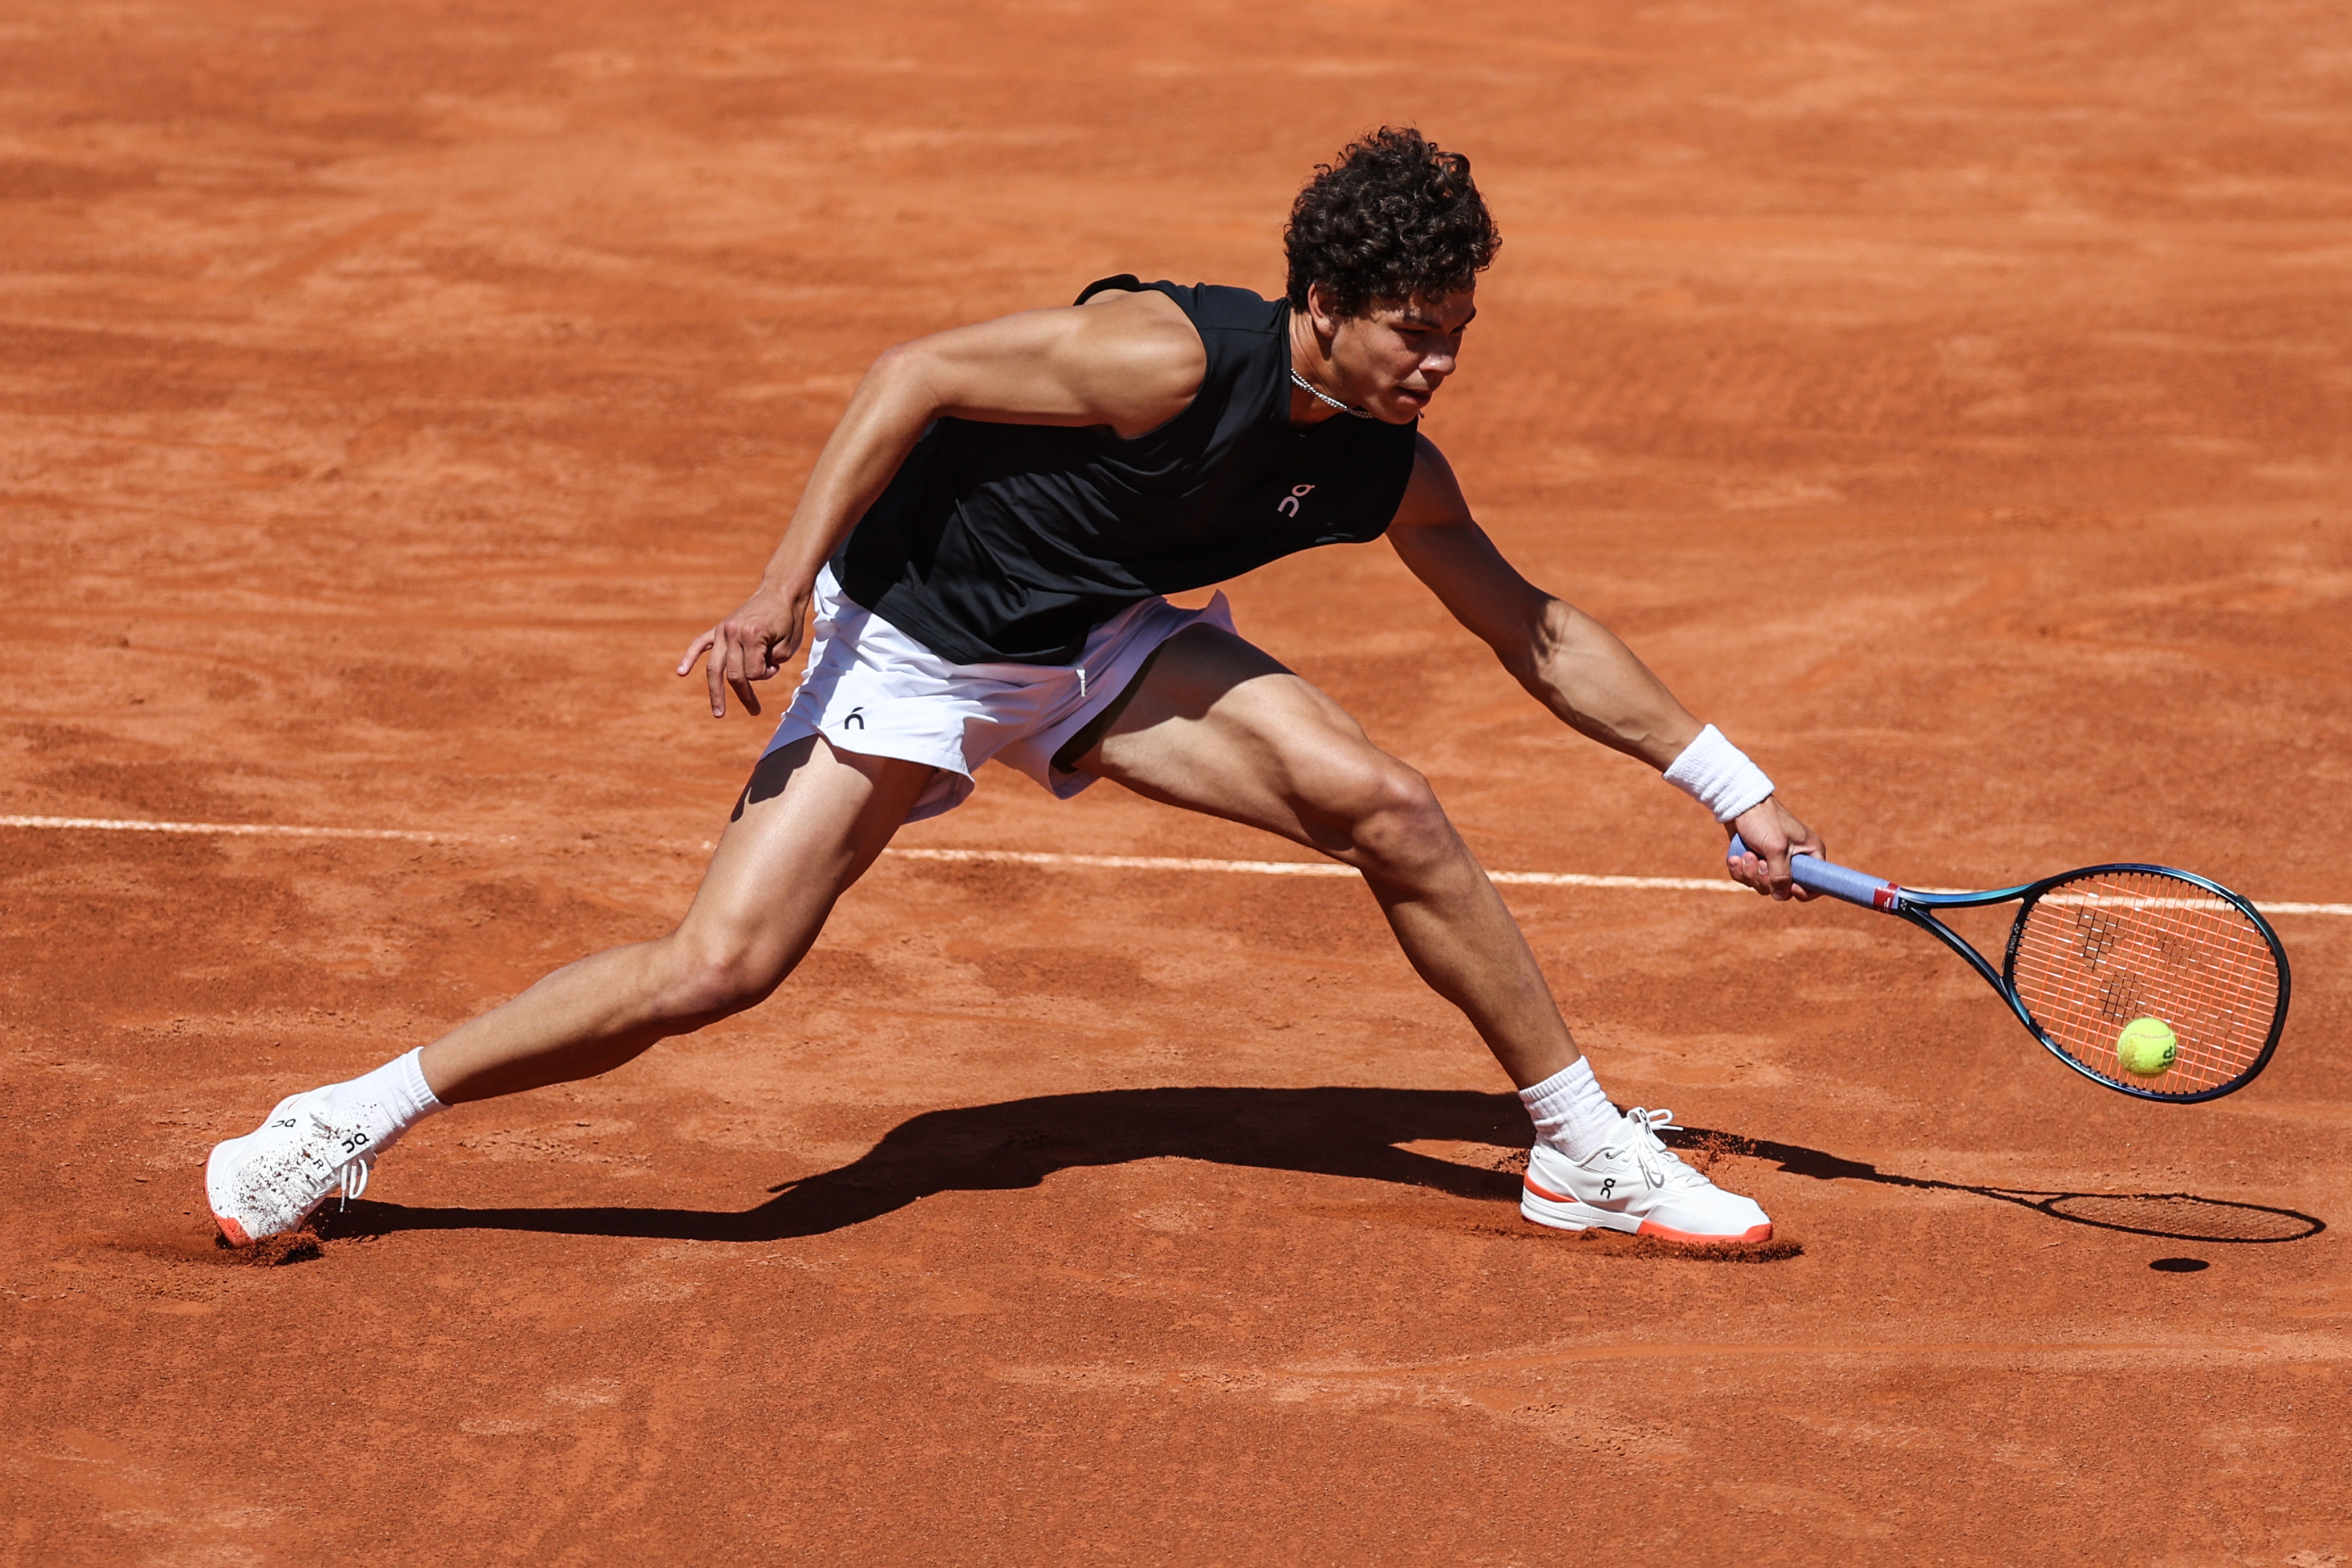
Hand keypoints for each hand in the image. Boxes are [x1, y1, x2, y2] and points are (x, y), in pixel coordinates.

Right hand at [676, 584, 808, 717]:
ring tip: (719, 713)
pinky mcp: (718, 628)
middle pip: (732, 674)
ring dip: (716, 692)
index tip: (776, 664)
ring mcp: (723, 630)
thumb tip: (748, 675)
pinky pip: (700, 644)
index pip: (753, 673)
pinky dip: (689, 657)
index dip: (767, 675)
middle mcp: (732, 632)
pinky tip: (681, 672)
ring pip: (714, 667)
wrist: (780, 592)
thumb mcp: (788, 647)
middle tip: (755, 711)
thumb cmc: (788, 620)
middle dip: (744, 694)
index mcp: (752, 636)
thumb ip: (768, 665)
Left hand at [1725, 797, 1825, 900]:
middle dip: (1765, 879)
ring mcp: (1775, 862)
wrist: (1740, 804)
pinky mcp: (1757, 862)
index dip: (1802, 892)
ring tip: (1745, 855)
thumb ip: (1780, 874)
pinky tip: (1735, 858)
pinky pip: (1749, 879)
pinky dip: (1740, 871)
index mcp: (1811, 854)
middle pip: (1783, 890)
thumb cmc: (1763, 820)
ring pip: (1764, 886)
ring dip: (1750, 873)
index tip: (1790, 887)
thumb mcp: (1775, 847)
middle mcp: (1796, 861)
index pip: (1815, 885)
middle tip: (1759, 860)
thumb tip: (1781, 896)